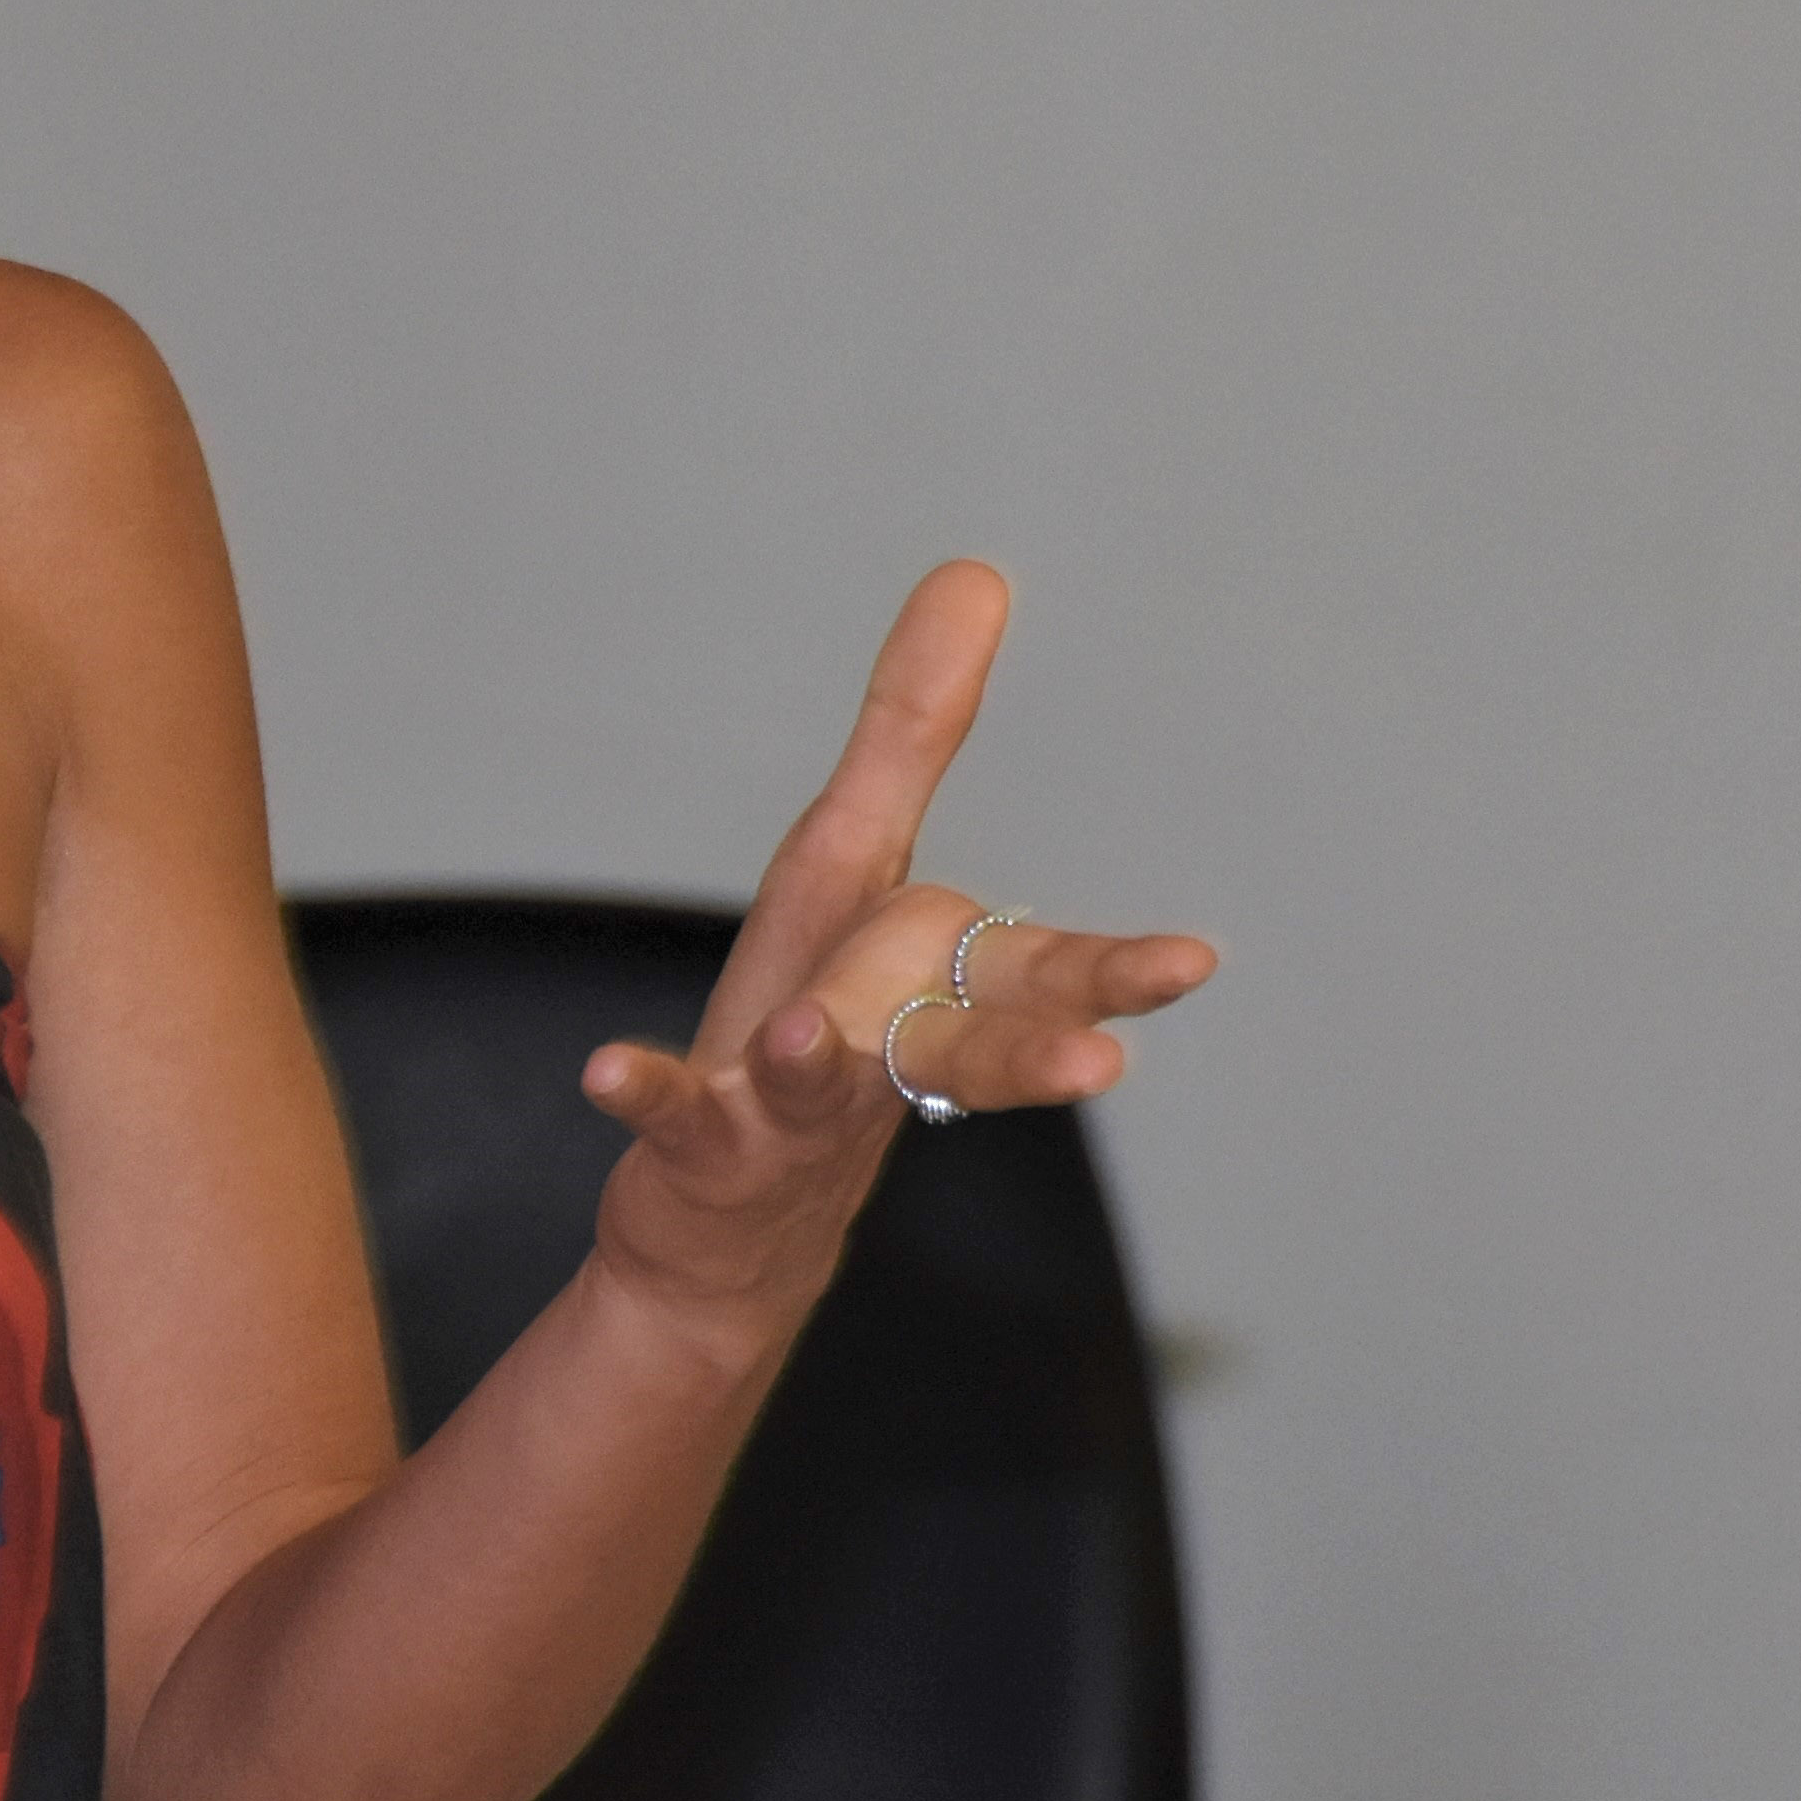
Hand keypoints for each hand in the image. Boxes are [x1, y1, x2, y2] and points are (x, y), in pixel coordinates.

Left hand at [578, 561, 1215, 1343]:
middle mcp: (881, 1059)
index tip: (1194, 965)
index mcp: (938, 996)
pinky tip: (605, 1071)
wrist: (734, 1227)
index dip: (1114, 973)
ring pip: (820, 1087)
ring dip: (819, 1061)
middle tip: (1097, 1067)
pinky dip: (645, 1094)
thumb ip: (914, 730)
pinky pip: (673, 1117)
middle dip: (1031, 1053)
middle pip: (967, 1052)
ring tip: (812, 1032)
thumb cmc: (820, 1030)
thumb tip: (975, 573)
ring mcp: (790, 1112)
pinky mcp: (698, 1146)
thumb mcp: (859, 862)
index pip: (1042, 979)